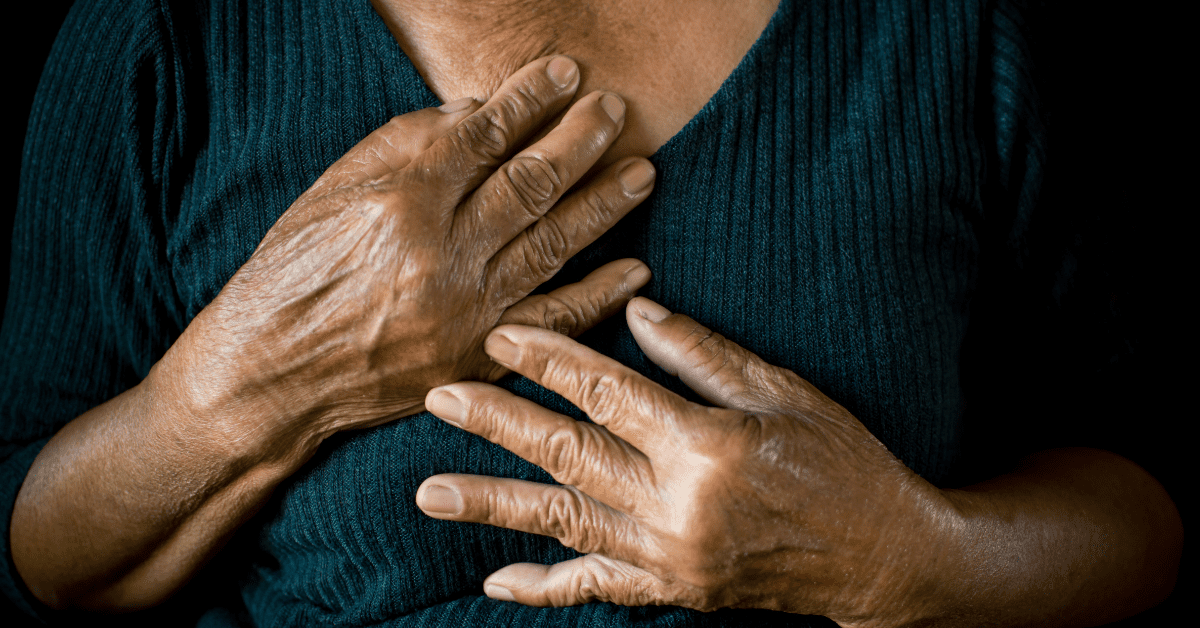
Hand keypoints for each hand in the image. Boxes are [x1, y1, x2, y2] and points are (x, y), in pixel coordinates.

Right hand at [160, 55, 655, 451]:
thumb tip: (474, 113)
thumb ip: (403, 147)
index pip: (485, 135)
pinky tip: (635, 269)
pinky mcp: (476, 354)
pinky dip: (598, 294)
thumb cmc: (291, 274)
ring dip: (605, 206)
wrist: (271, 375)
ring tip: (643, 173)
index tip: (565, 73)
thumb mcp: (329, 192)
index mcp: (400, 201)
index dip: (531, 99)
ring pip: (554, 244)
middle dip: (582, 140)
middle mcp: (441, 252)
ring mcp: (465, 308)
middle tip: (617, 111)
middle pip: (532, 184)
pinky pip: (553, 321)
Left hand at [415, 297, 952, 625]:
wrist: (885, 557)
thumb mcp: (785, 394)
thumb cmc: (844, 462)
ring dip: (493, 504)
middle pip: (566, 453)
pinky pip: (596, 589)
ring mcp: (669, 557)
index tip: (500, 334)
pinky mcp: (674, 590)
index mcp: (705, 446)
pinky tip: (495, 579)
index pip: (607, 391)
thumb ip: (703, 355)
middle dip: (496, 423)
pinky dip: (544, 586)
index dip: (549, 358)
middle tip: (438, 397)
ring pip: (562, 523)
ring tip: (428, 492)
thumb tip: (634, 308)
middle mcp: (676, 506)